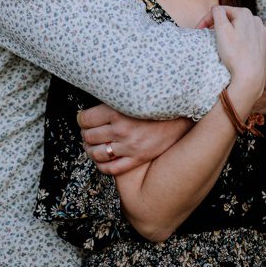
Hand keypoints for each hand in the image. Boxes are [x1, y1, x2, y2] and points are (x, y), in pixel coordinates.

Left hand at [77, 104, 192, 175]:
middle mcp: (122, 130)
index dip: (82, 118)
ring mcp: (130, 147)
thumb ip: (115, 101)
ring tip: (94, 144)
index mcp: (119, 112)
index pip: (86, 119)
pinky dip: (101, 165)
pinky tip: (103, 158)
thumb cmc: (158, 104)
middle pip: (89, 136)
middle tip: (90, 129)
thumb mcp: (134, 97)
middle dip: (86, 133)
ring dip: (91, 149)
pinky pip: (110, 168)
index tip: (84, 118)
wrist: (183, 116)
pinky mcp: (138, 158)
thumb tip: (93, 107)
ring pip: (96, 153)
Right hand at [212, 5, 265, 109]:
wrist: (251, 75)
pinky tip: (240, 50)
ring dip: (234, 34)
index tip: (199, 30)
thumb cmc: (234, 53)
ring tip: (226, 46)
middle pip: (234, 19)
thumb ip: (218, 14)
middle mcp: (257, 20)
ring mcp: (263, 33)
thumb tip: (216, 8)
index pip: (221, 11)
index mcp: (244, 14)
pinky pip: (253, 39)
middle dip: (222, 26)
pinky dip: (246, 42)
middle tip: (211, 37)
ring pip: (244, 29)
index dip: (208, 19)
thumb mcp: (221, 30)